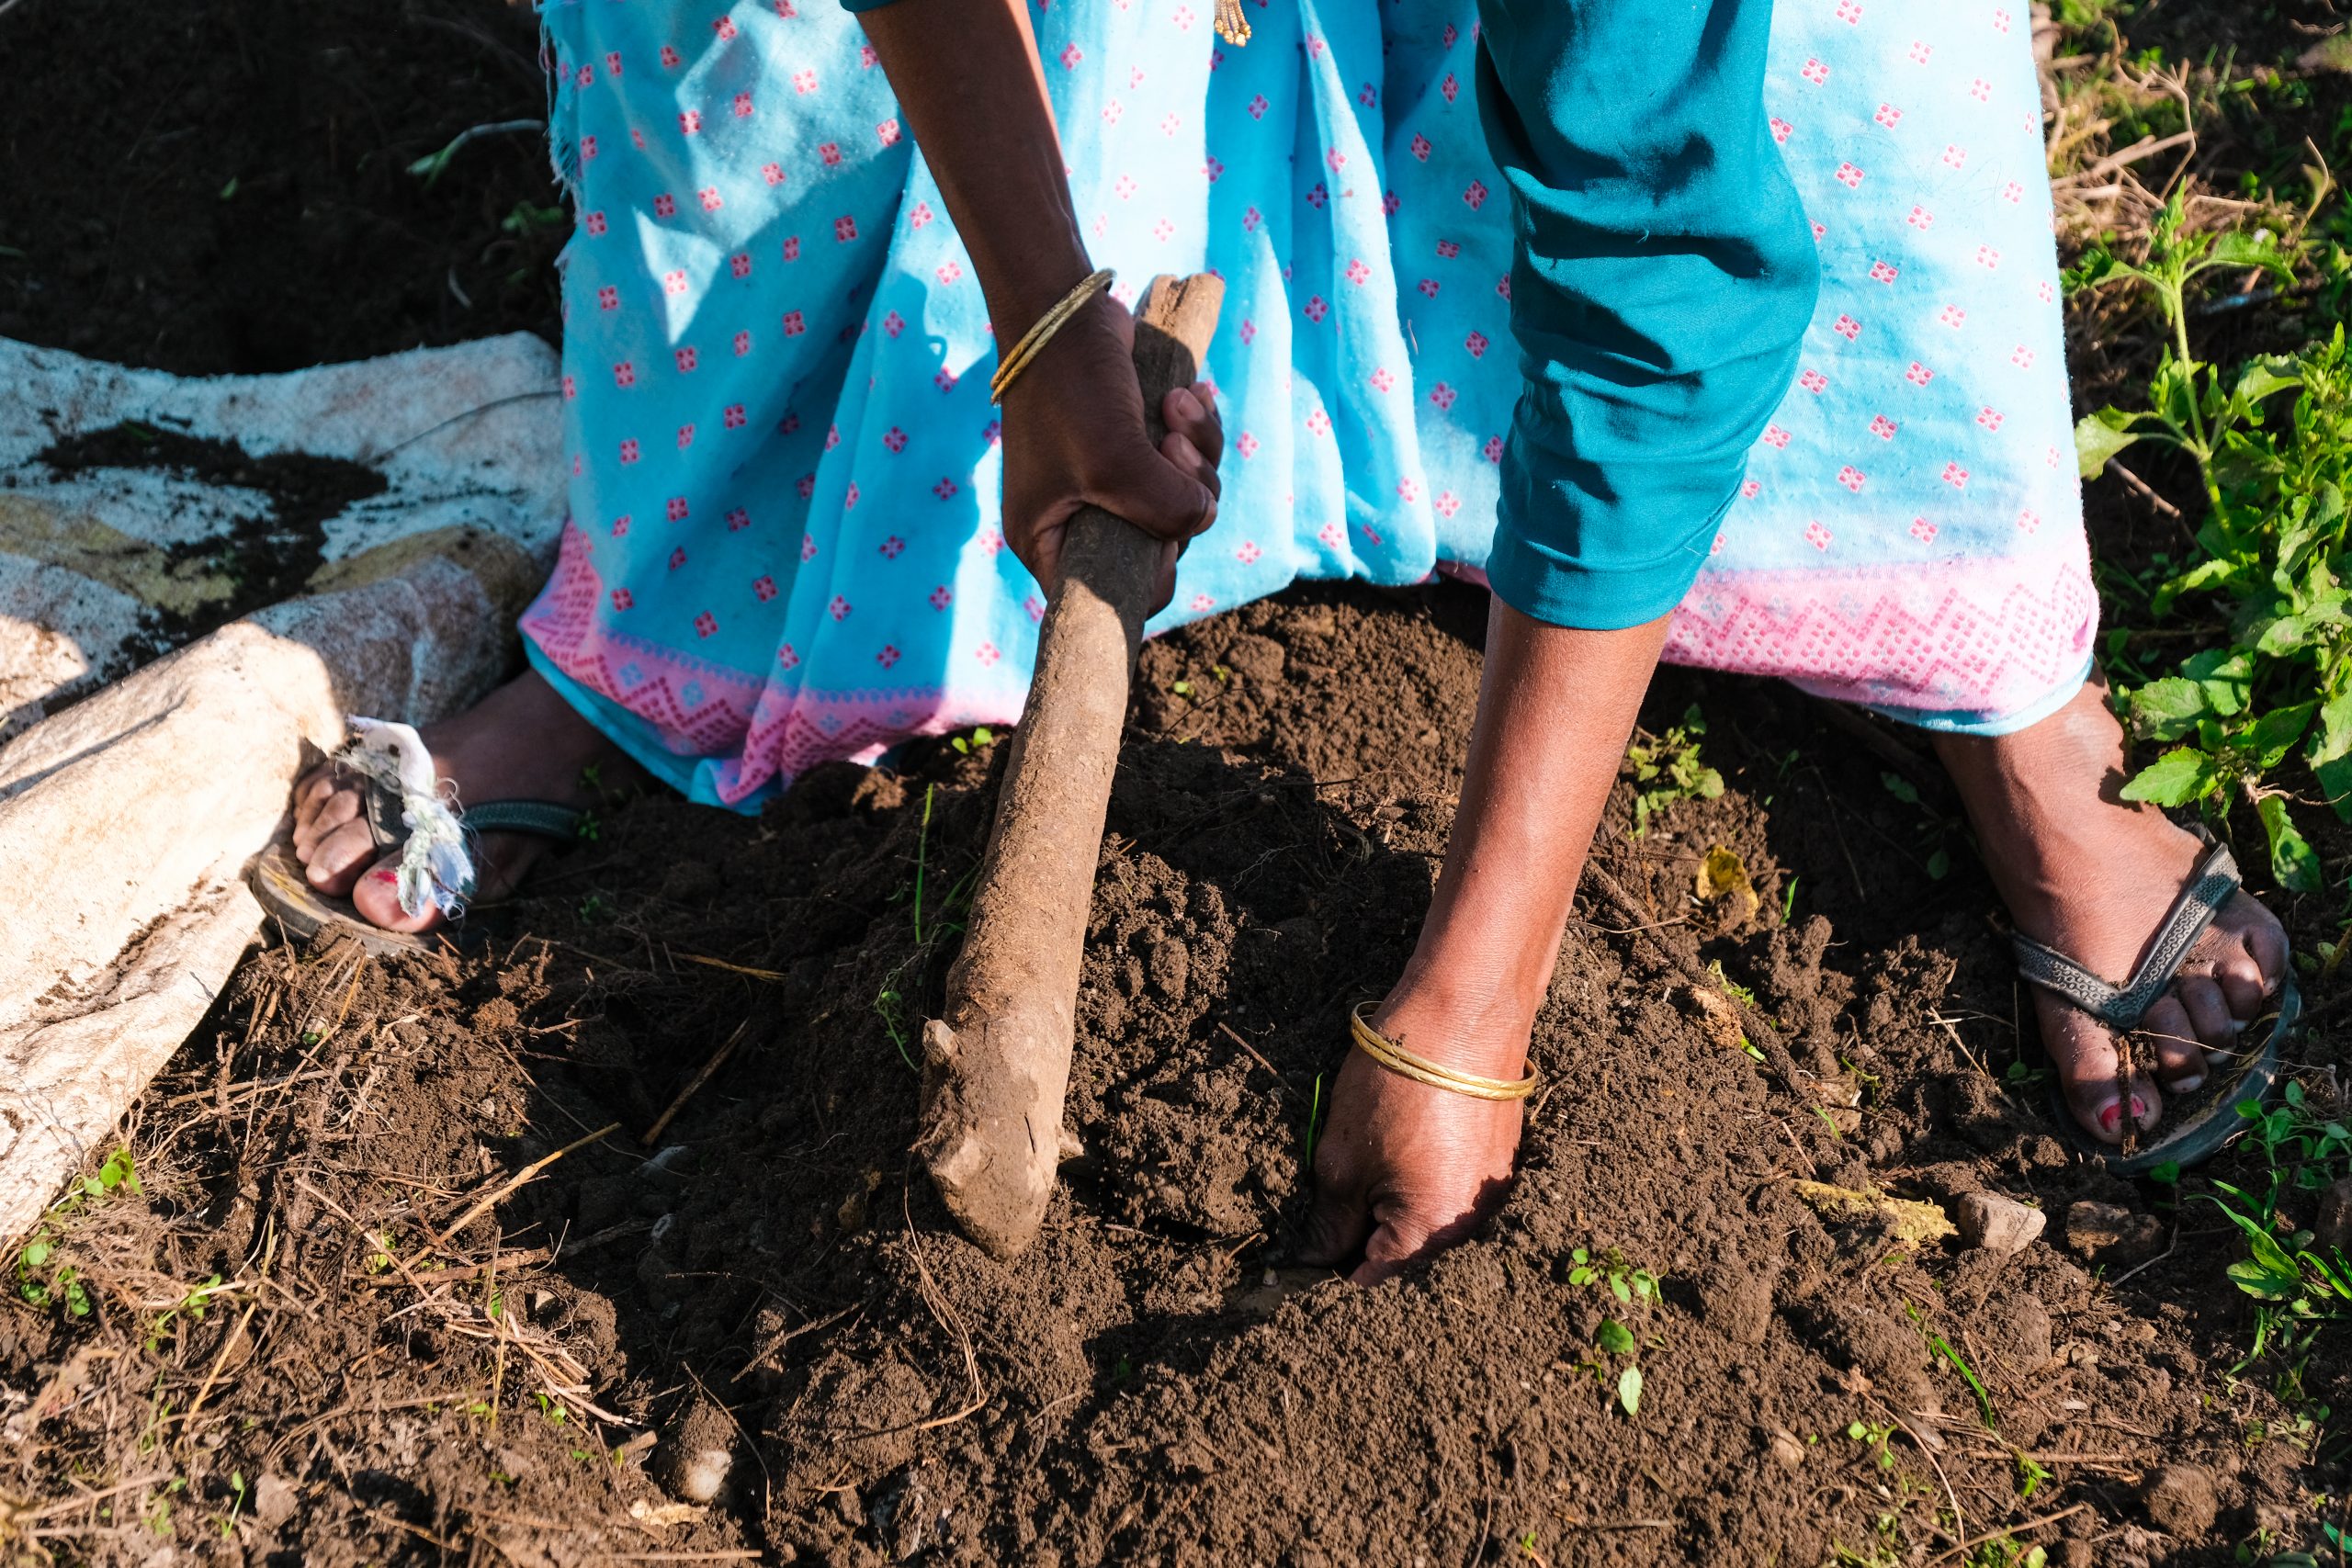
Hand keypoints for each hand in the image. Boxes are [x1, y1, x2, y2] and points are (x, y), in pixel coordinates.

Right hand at [998, 290, 1223, 613]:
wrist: (1064, 312)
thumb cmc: (1071, 389)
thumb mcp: (1115, 461)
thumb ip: (1165, 509)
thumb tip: (1204, 517)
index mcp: (1049, 544)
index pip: (1113, 599)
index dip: (1151, 573)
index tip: (1162, 535)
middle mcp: (1080, 521)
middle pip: (1164, 545)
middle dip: (1183, 495)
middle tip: (1171, 448)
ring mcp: (1111, 485)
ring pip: (1186, 499)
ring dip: (1198, 452)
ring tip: (1177, 407)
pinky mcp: (1137, 450)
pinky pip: (1190, 463)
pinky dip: (1198, 432)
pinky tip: (1189, 395)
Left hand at [1298, 1044, 1524, 1284]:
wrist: (1464, 1015)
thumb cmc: (1396, 1086)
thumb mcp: (1343, 1158)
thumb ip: (1331, 1220)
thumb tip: (1318, 1256)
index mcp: (1429, 1231)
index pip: (1370, 1271)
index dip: (1332, 1254)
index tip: (1309, 1227)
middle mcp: (1469, 1221)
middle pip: (1403, 1243)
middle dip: (1365, 1220)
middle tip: (1337, 1172)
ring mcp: (1490, 1187)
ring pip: (1427, 1210)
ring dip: (1396, 1191)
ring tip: (1374, 1141)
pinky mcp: (1500, 1155)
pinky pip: (1451, 1181)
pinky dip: (1426, 1167)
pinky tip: (1407, 1127)